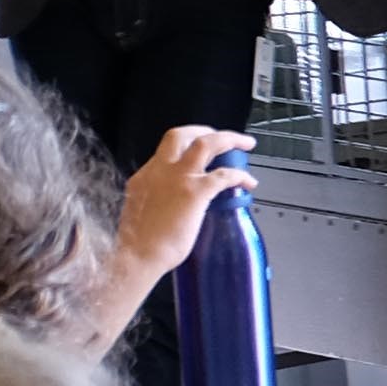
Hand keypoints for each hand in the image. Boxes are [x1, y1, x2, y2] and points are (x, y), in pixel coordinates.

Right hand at [86, 126, 257, 354]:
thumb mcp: (142, 213)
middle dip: (203, 130)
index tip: (197, 153)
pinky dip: (241, 176)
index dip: (184, 149)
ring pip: (205, 144)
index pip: (165, 153)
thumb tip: (170, 208)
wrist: (137, 256)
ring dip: (229, 139)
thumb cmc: (139, 245)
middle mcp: (159, 171)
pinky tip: (249, 182)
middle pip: (179, 135)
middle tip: (222, 136)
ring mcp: (178, 179)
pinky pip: (224, 176)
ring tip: (246, 144)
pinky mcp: (195, 192)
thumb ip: (156, 202)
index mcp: (144, 177)